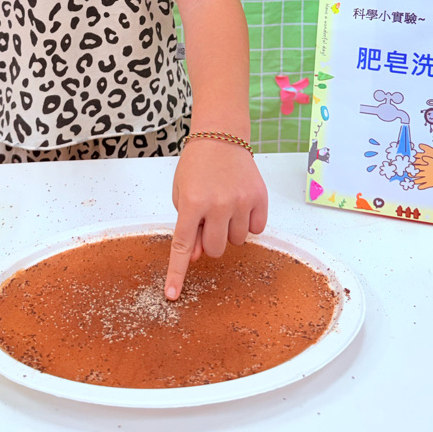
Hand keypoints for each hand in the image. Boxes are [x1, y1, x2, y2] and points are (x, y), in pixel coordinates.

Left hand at [165, 139, 267, 299]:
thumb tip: (194, 258)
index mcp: (191, 202)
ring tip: (225, 205)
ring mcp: (240, 201)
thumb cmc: (197, 165)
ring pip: (236, 241)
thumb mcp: (181, 193)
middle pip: (215, 249)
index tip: (173, 295)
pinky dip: (248, 223)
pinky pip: (256, 230)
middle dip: (210, 240)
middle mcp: (217, 204)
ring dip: (229, 230)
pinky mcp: (259, 198)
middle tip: (209, 218)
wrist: (221, 136)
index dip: (176, 273)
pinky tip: (241, 204)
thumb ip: (186, 226)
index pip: (181, 246)